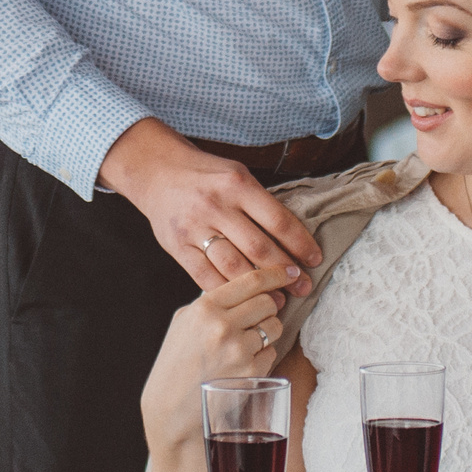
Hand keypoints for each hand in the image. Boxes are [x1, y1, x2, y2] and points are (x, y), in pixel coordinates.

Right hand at [100, 119, 321, 290]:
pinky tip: (243, 300)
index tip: (314, 260)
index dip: (300, 244)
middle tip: (302, 286)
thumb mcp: (237, 175)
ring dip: (259, 288)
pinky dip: (227, 292)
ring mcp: (194, 227)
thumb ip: (260, 203)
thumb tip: (294, 239)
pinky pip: (205, 276)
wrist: (156, 171)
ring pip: (234, 266)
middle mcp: (216, 206)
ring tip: (277, 300)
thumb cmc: (206, 175)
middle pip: (259, 247)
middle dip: (285, 271)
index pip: (278, 220)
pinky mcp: (177, 246)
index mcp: (237, 185)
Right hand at [141, 264, 303, 447]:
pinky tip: (241, 365)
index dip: (276, 273)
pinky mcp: (251, 373)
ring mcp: (239, 350)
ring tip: (244, 344)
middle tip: (256, 318)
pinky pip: (271, 353)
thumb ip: (212, 301)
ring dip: (267, 332)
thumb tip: (246, 286)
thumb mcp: (184, 321)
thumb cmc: (176, 363)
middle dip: (268, 308)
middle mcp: (223, 326)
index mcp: (205, 308)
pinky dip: (262, 357)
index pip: (251, 281)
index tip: (290, 271)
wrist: (170, 409)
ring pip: (274, 327)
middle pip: (268, 302)